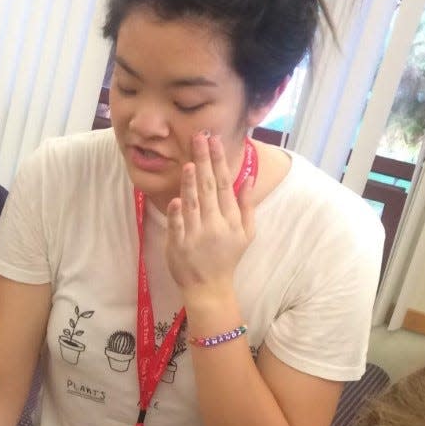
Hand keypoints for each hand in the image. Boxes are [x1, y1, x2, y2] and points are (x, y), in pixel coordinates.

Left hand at [165, 133, 255, 296]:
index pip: (224, 184)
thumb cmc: (227, 258)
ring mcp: (195, 235)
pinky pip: (177, 226)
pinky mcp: (178, 246)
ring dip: (190, 183)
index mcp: (230, 219)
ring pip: (193, 204)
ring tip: (190, 161)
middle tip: (199, 138)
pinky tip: (176, 199)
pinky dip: (176, 214)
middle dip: (204, 161)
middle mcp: (214, 225)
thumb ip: (247, 205)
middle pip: (208, 188)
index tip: (214, 141)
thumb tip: (248, 178)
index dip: (219, 161)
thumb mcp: (246, 233)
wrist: (209, 287)